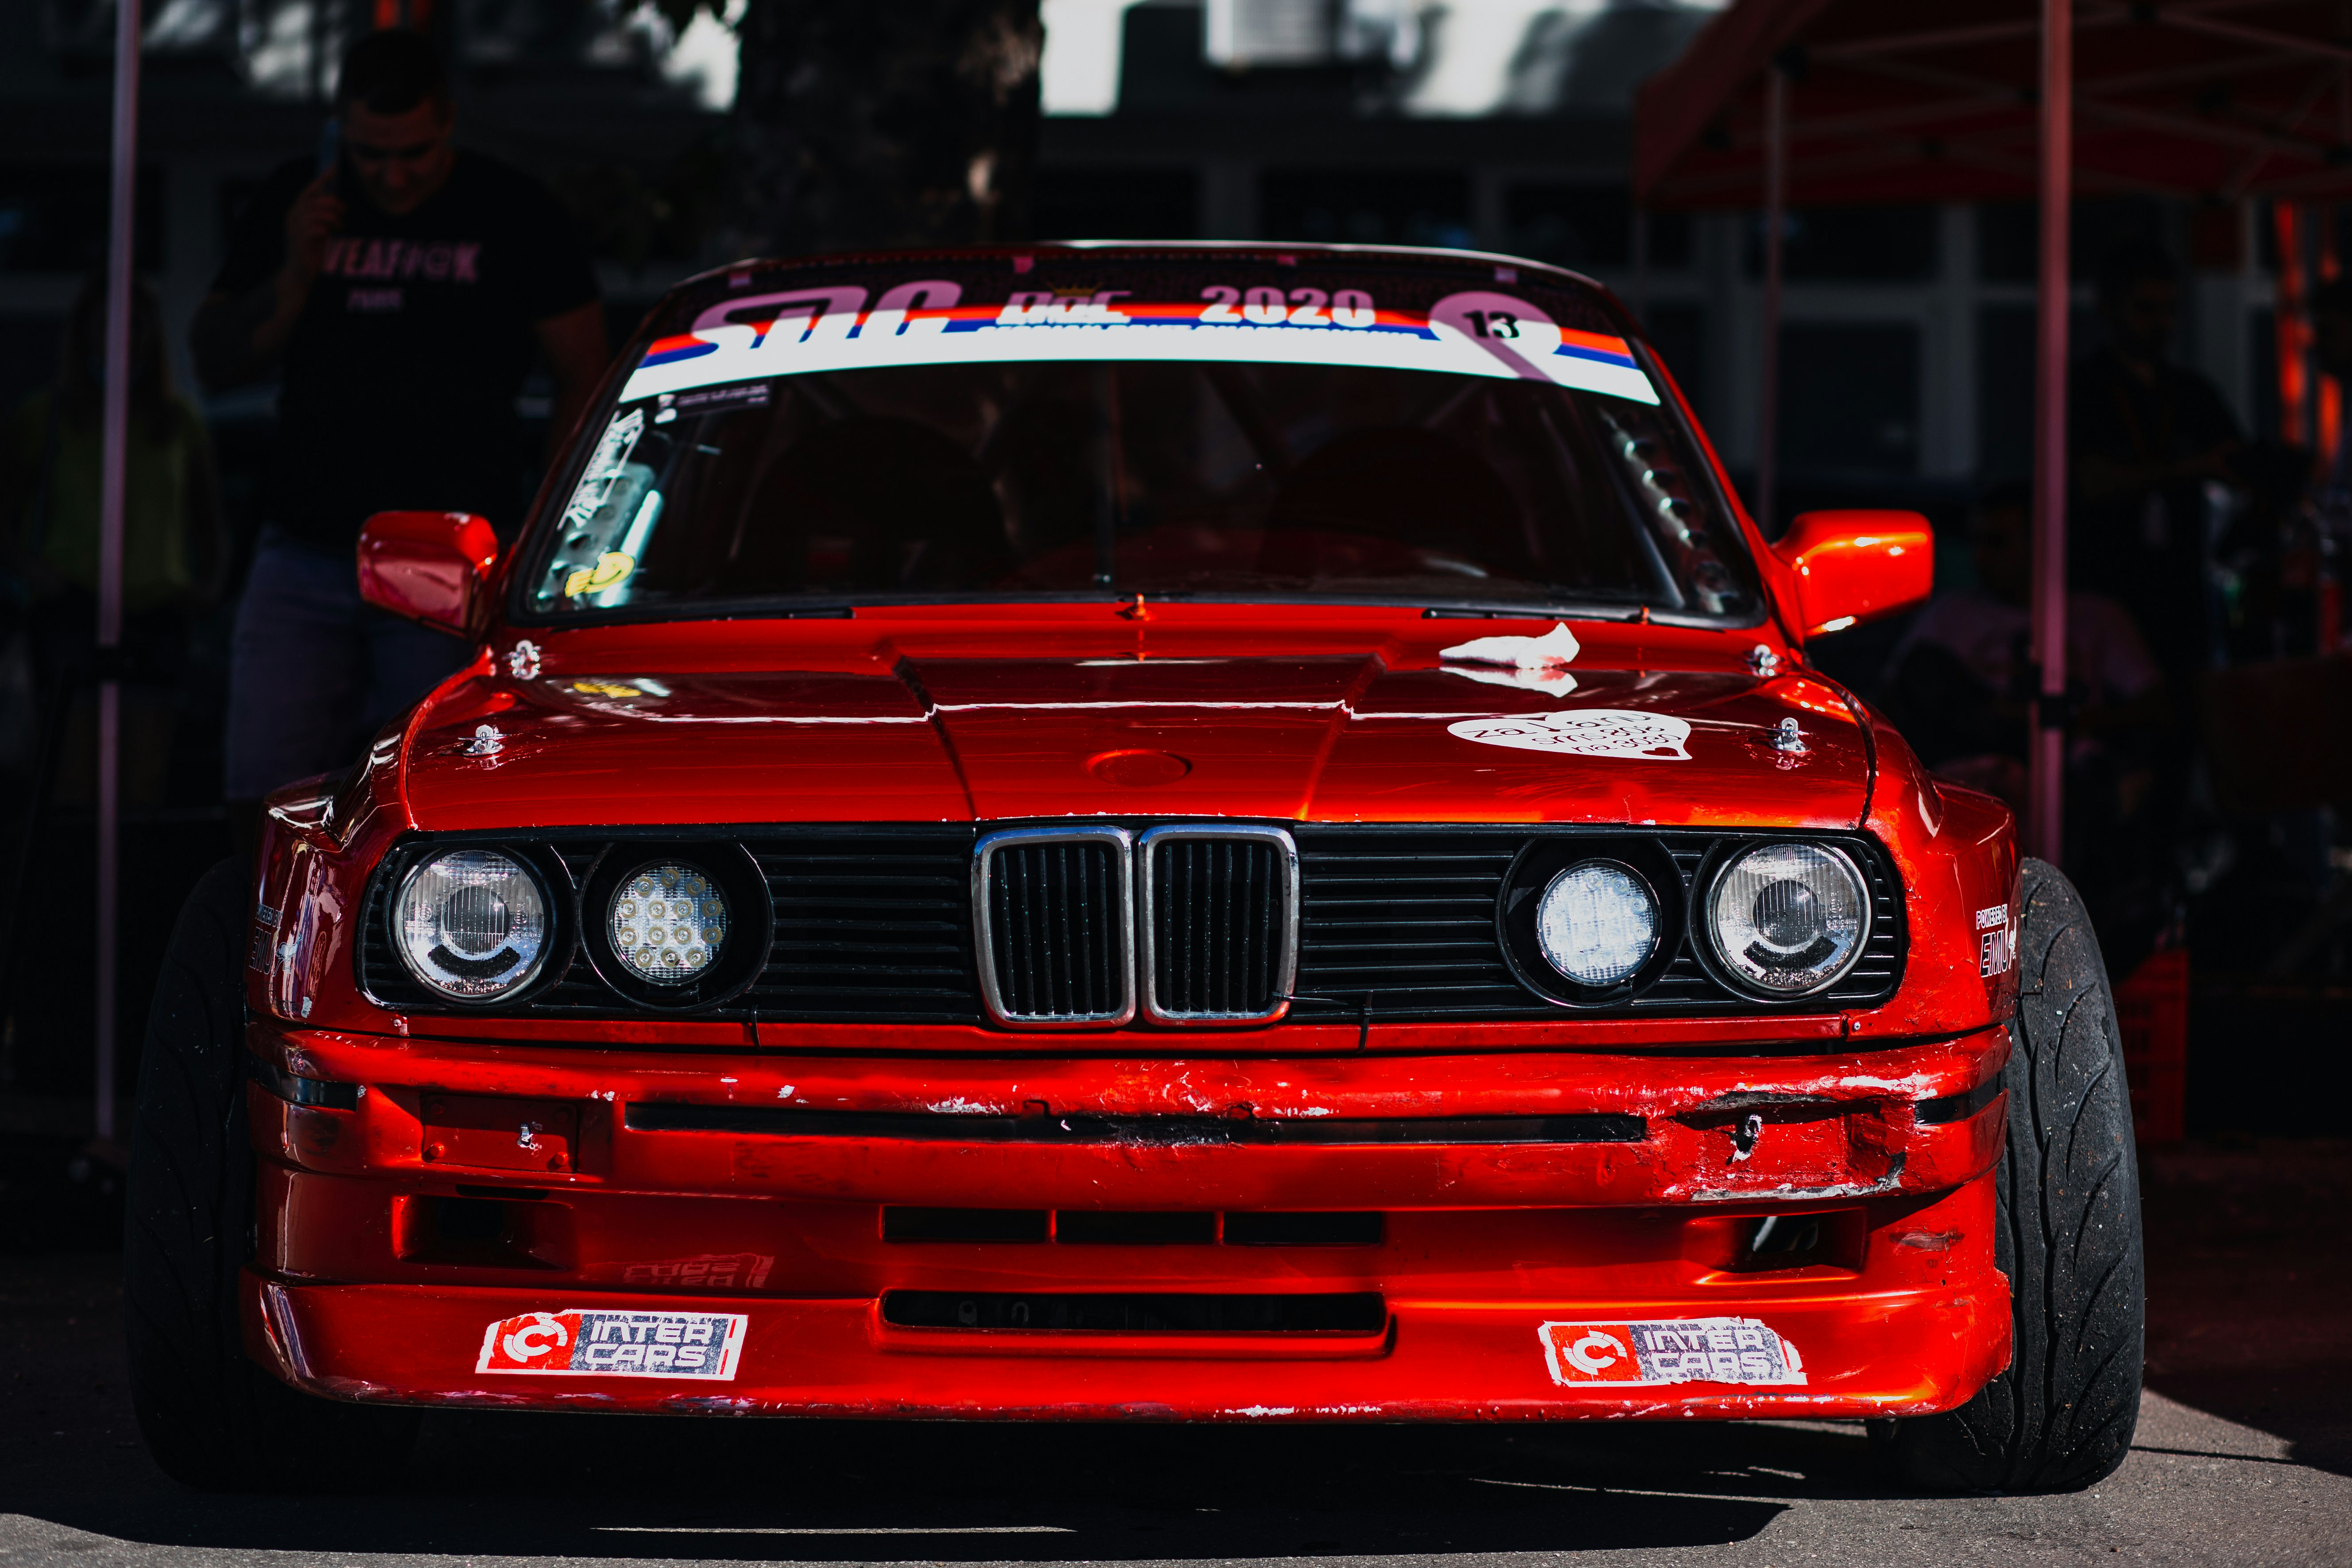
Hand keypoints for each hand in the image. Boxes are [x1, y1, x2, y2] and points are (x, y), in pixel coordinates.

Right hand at [280, 167, 343, 287]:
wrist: (300, 274)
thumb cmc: (312, 252)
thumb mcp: (320, 230)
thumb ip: (324, 216)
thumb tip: (338, 204)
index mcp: (296, 212)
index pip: (308, 191)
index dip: (321, 179)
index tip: (333, 170)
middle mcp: (292, 218)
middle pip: (313, 199)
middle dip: (331, 202)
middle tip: (343, 211)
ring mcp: (294, 229)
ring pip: (315, 212)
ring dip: (331, 217)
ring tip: (339, 226)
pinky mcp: (299, 241)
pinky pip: (314, 227)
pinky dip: (326, 228)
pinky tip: (330, 234)